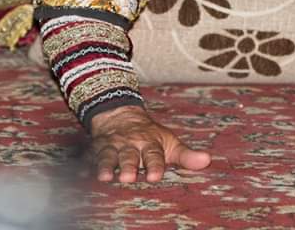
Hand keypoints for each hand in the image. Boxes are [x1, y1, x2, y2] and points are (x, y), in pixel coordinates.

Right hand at [88, 105, 211, 182]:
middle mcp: (132, 143)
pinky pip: (93, 156)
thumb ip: (186, 156)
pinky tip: (87, 173)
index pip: (154, 154)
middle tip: (129, 177)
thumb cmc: (150, 137)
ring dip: (108, 165)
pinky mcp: (99, 148)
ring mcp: (114, 145)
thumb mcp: (170, 143)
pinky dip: (89, 164)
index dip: (154, 164)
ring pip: (110, 155)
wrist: (120, 115)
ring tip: (106, 177)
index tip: (154, 176)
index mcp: (151, 143)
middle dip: (129, 166)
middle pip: (130, 156)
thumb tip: (208, 161)